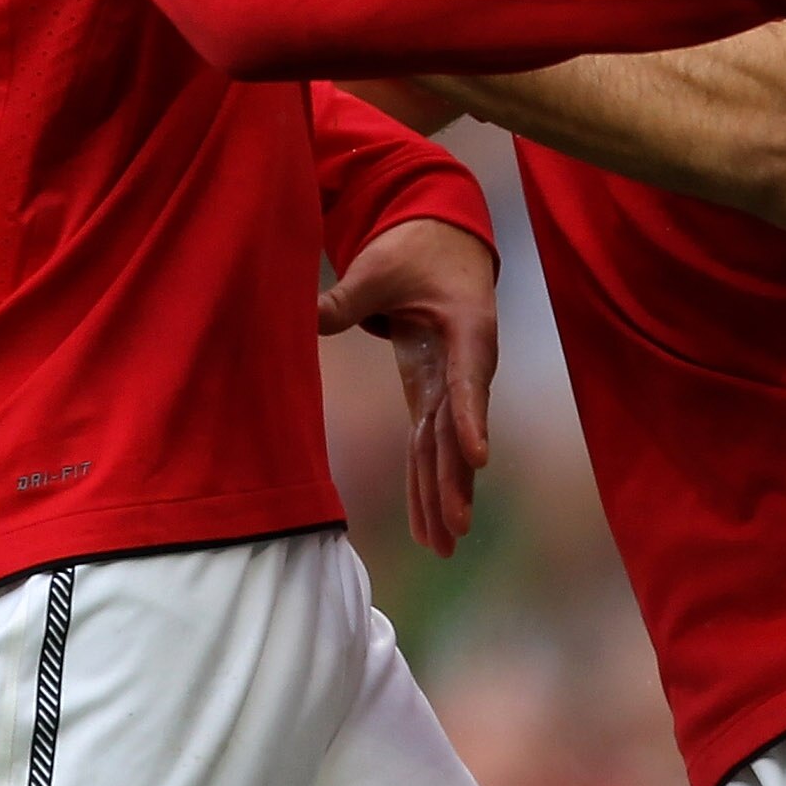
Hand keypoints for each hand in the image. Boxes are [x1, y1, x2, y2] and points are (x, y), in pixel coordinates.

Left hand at [318, 217, 496, 557]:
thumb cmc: (415, 250)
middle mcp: (469, 365)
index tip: (478, 458)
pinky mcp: (435, 392)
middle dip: (456, 481)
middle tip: (456, 528)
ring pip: (448, 447)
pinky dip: (429, 483)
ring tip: (445, 546)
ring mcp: (453, 383)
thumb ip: (349, 296)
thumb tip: (307, 314)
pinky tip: (429, 526)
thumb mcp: (381, 267)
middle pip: (459, 430)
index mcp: (467, 329)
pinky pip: (433, 444)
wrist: (445, 239)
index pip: (467, 380)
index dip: (471, 419)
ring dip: (445, 495)